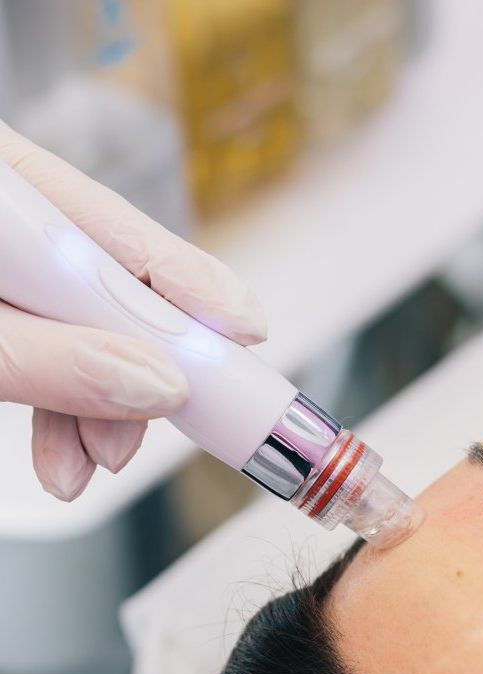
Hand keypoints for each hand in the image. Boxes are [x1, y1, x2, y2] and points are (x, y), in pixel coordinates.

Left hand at [0, 121, 266, 499]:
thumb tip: (155, 384)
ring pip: (78, 331)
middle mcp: (17, 222)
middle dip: (141, 370)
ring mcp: (12, 266)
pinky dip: (58, 409)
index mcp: (6, 185)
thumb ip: (48, 360)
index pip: (118, 228)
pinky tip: (66, 452)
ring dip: (98, 410)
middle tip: (170, 423)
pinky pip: (42, 350)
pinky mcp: (2, 302)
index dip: (190, 286)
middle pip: (108, 287)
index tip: (244, 338)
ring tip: (90, 465)